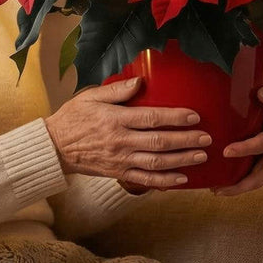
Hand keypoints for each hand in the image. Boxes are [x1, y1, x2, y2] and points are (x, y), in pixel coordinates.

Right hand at [44, 77, 211, 189]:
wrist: (56, 147)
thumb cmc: (74, 117)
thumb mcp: (91, 96)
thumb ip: (117, 90)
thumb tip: (140, 81)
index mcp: (115, 119)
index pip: (151, 118)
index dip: (175, 117)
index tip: (194, 115)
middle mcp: (121, 141)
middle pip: (159, 142)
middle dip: (186, 140)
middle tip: (206, 138)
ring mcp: (121, 160)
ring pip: (156, 163)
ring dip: (181, 160)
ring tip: (200, 156)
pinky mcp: (119, 173)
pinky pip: (145, 180)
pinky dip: (165, 182)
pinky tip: (182, 179)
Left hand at [212, 78, 262, 196]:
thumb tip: (261, 94)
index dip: (245, 149)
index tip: (226, 152)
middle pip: (260, 175)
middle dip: (239, 184)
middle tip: (217, 188)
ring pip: (258, 179)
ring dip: (238, 187)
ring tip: (215, 189)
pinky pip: (256, 173)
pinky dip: (241, 179)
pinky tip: (223, 179)